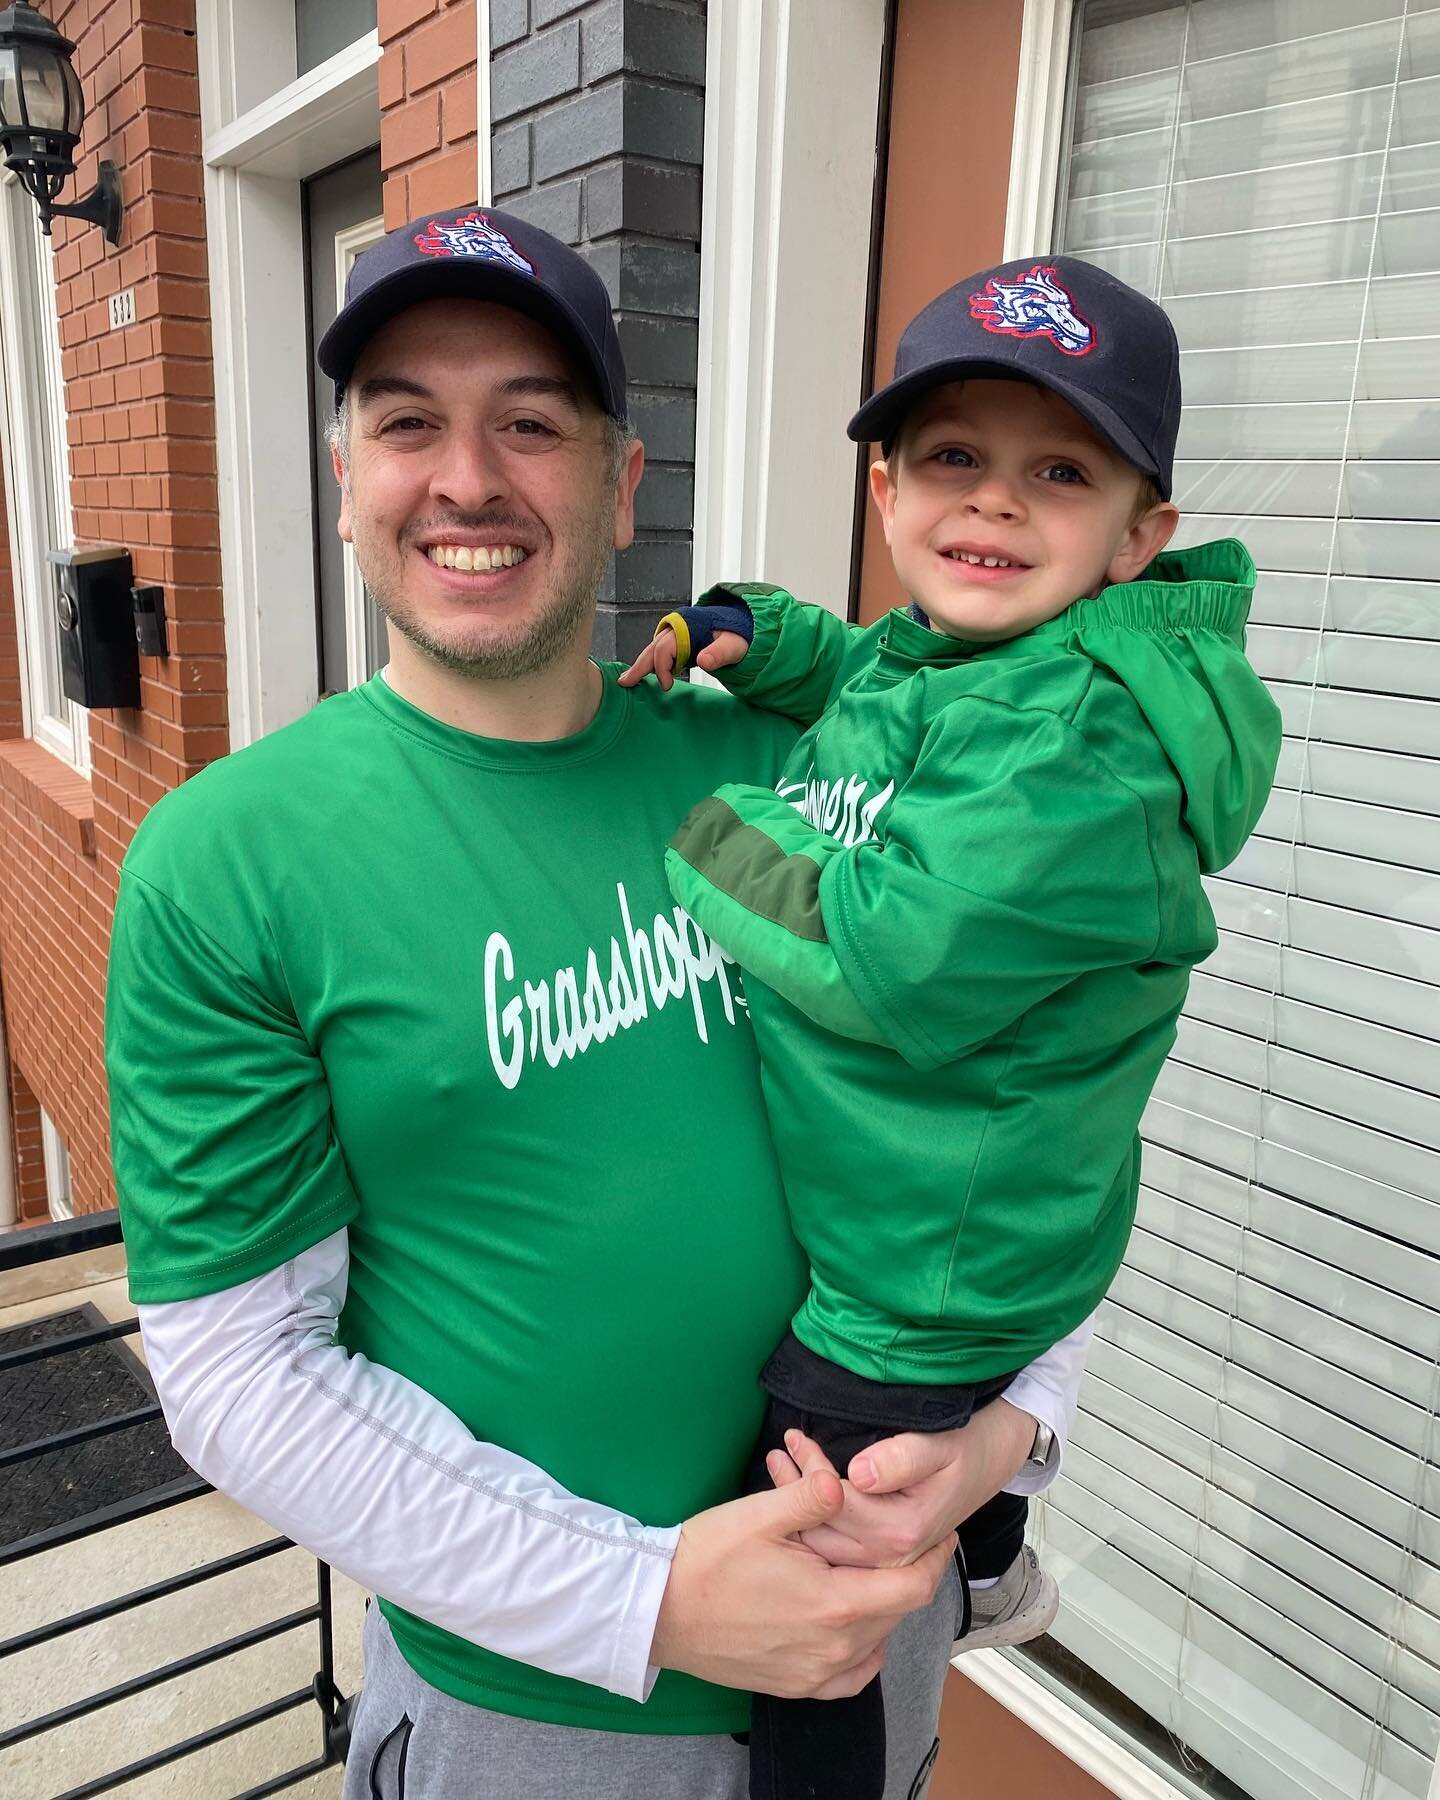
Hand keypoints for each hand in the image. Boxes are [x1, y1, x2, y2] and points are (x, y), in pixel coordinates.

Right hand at [618, 626, 749, 690]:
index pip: (664, 650)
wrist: (739, 626)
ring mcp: (675, 635)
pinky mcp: (677, 641)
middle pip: (652, 648)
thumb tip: (704, 661)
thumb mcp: (733, 645)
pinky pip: (659, 651)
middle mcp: (676, 629)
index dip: (662, 669)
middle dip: (639, 666)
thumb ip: (719, 654)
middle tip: (625, 682)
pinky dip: (650, 662)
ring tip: (629, 679)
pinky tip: (644, 673)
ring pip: (652, 650)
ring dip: (641, 665)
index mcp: (686, 629)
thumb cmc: (736, 636)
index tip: (667, 686)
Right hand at [649, 1469, 954, 1698]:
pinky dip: (863, 1649)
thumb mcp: (761, 1513)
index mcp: (834, 1604)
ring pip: (876, 1641)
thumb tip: (846, 1482)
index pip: (913, 1587)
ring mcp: (814, 1673)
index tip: (942, 1533)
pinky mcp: (794, 1685)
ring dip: (884, 1606)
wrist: (657, 1609)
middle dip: (907, 1574)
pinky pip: (851, 1675)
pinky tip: (852, 1623)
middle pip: (897, 1613)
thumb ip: (813, 1496)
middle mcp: (833, 1648)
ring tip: (872, 1570)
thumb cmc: (706, 1559)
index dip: (936, 1558)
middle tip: (903, 1540)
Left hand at [765, 1400, 1036, 1569]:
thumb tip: (859, 1472)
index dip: (811, 1474)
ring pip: (825, 1543)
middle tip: (775, 1455)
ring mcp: (886, 1562)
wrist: (985, 1464)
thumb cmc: (961, 1449)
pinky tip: (796, 1495)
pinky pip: (835, 1548)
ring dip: (797, 1508)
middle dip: (795, 1491)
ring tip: (778, 1466)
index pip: (838, 1505)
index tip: (794, 1438)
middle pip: (826, 1530)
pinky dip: (811, 1521)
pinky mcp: (882, 1556)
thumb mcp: (938, 1444)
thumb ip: (901, 1458)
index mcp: (902, 1529)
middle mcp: (892, 1555)